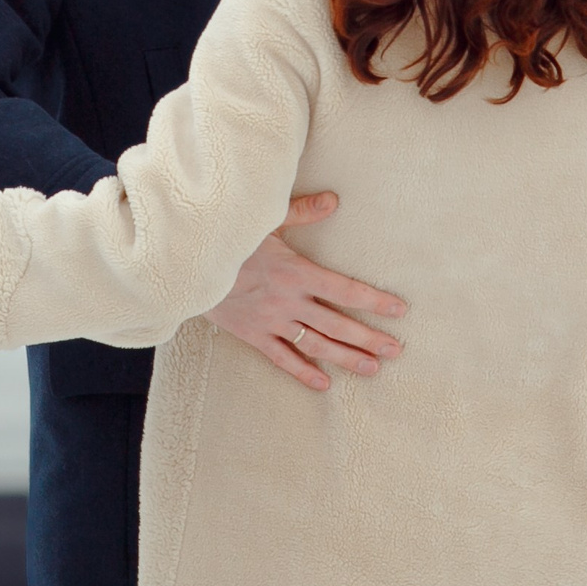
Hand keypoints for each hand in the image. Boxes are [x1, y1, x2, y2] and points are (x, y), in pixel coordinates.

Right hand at [203, 200, 406, 392]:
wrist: (187, 264)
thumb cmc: (228, 239)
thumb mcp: (265, 221)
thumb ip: (302, 212)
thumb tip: (334, 201)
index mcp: (297, 272)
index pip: (345, 289)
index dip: (374, 301)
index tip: (399, 310)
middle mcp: (289, 301)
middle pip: (337, 324)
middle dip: (369, 338)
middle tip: (397, 350)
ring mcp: (272, 321)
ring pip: (316, 345)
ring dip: (346, 358)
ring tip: (373, 369)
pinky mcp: (253, 335)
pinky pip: (282, 359)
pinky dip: (303, 373)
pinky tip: (324, 385)